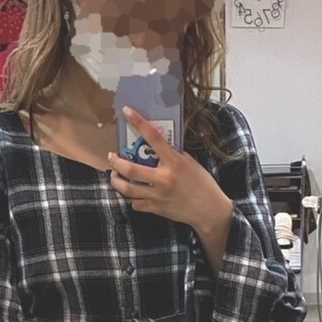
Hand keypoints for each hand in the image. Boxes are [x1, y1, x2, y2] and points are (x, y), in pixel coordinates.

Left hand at [108, 108, 232, 235]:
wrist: (209, 210)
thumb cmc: (202, 184)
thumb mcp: (190, 163)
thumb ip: (173, 155)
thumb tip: (157, 146)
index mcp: (174, 162)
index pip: (154, 137)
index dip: (138, 122)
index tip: (126, 111)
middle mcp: (164, 179)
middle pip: (130, 169)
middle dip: (116, 162)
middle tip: (112, 157)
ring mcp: (158, 195)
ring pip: (127, 189)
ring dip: (117, 181)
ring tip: (115, 175)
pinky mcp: (156, 209)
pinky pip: (136, 204)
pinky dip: (133, 198)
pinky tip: (134, 193)